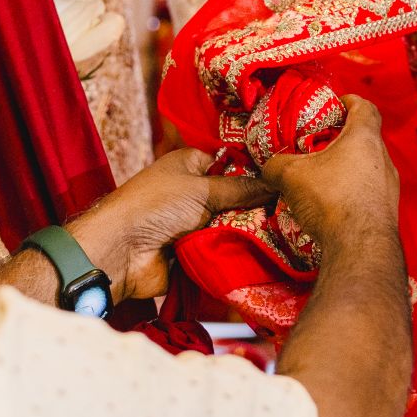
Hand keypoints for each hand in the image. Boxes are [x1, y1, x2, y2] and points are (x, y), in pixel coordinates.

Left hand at [68, 147, 272, 300]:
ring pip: (234, 226)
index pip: (232, 163)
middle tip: (295, 206)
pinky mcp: (198, 252)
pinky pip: (225, 250)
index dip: (257, 170)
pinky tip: (272, 251)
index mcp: (192, 166)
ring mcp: (196, 224)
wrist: (121, 253)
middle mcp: (195, 192)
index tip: (288, 175)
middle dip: (260, 205)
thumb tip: (278, 181)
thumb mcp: (202, 190)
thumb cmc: (155, 206)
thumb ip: (242, 188)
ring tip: (291, 230)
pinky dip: (239, 252)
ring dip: (252, 231)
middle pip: (237, 197)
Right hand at [261, 96, 400, 254]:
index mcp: (365, 138)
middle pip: (366, 139)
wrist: (360, 248)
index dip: (350, 102)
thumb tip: (269, 168)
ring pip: (368, 169)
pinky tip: (332, 208)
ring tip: (322, 180)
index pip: (365, 107)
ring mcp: (389, 188)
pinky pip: (368, 194)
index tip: (336, 105)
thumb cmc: (330, 199)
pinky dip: (351, 194)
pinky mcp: (387, 213)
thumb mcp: (291, 175)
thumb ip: (276, 165)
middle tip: (320, 147)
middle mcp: (384, 160)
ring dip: (347, 170)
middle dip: (343, 140)